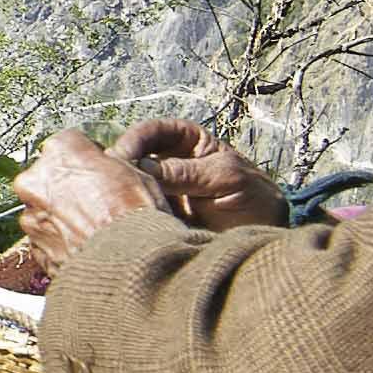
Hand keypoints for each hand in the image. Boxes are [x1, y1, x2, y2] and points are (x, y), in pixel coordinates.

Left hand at [13, 130, 173, 274]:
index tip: (100, 169)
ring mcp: (31, 217)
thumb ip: (109, 164)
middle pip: (51, 177)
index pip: (70, 143)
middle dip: (70, 187)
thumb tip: (107, 166)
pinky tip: (87, 247)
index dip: (89, 157)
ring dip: (64, 216)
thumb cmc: (137, 219)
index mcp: (60, 153)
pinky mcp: (33, 249)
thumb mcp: (136, 173)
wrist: (130, 268)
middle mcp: (36, 181)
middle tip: (99, 201)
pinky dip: (62, 241)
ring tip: (96, 229)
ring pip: (46, 209)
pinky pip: (47, 238)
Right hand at [109, 119, 284, 232]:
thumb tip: (141, 167)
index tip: (122, 155)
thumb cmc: (254, 200)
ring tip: (112, 202)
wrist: (263, 241)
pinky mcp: (156, 218)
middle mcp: (168, 164)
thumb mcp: (226, 178)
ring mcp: (160, 192)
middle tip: (109, 181)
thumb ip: (186, 172)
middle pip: (134, 156)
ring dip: (120, 191)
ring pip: (130, 185)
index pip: (153, 132)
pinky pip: (135, 213)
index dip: (135, 140)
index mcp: (188, 142)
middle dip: (121, 165)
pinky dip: (126, 214)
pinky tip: (120, 218)